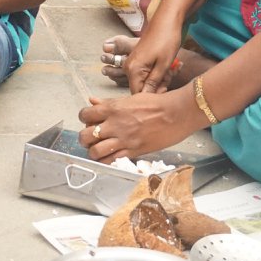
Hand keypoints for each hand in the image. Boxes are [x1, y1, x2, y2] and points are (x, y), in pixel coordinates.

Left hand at [77, 91, 197, 162]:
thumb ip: (109, 102)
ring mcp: (123, 139)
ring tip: (99, 150)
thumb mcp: (130, 99)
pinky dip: (106, 161)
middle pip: (86, 135)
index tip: (90, 121)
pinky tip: (109, 158)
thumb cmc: (156, 103)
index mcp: (113, 108)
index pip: (85, 115)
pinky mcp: (133, 151)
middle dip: (85, 139)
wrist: (176, 114)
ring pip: (95, 151)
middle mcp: (114, 124)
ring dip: (93, 152)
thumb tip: (92, 101)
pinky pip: (112, 161)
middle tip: (91, 139)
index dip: (84, 119)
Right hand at [125, 15, 185, 94]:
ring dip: (157, 80)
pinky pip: (144, 74)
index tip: (166, 87)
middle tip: (169, 76)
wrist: (167, 21)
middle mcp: (128, 67)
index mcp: (133, 69)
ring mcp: (132, 63)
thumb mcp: (163, 66)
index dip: (153, 95)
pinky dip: (155, 74)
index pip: (138, 94)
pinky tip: (165, 68)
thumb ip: (153, 84)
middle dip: (156, 87)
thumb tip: (146, 98)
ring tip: (169, 70)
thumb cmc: (167, 41)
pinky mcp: (137, 59)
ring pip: (144, 81)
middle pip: (141, 88)